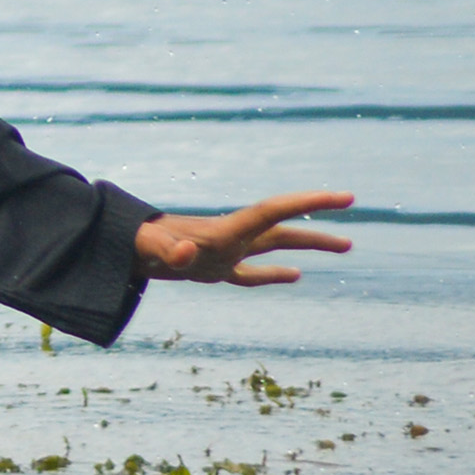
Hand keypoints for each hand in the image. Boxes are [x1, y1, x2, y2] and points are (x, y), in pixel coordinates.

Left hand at [136, 190, 354, 285]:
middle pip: (284, 230)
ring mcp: (225, 252)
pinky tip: (295, 276)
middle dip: (320, 227)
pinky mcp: (214, 269)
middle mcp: (232, 237)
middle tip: (354, 226)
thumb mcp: (151, 248)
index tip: (344, 197)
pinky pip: (252, 274)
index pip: (276, 212)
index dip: (310, 203)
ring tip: (346, 246)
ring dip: (309, 247)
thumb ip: (167, 249)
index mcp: (227, 230)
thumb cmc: (136, 245)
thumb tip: (184, 254)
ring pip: (276, 248)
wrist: (120, 247)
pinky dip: (273, 275)